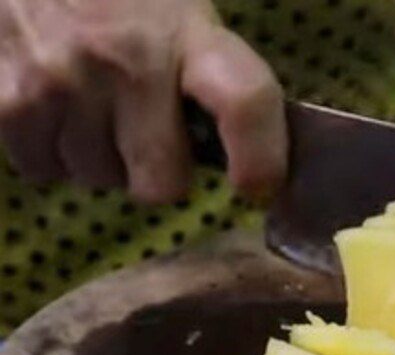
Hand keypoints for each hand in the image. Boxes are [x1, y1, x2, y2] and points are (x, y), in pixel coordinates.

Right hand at [0, 0, 285, 201]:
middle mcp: (130, 62)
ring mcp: (64, 82)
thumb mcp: (175, 10)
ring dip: (96, 156)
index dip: (260, 157)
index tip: (256, 187)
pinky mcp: (10, 101)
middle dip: (155, 172)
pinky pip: (44, 169)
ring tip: (85, 99)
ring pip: (99, 179)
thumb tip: (234, 153)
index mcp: (188, 35)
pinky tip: (49, 102)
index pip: (244, 101)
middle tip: (141, 130)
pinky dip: (46, 149)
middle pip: (161, 183)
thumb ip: (207, 75)